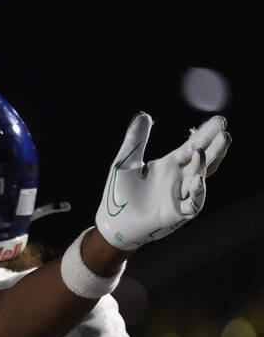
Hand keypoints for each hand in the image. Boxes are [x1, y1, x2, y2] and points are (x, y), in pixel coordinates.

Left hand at [96, 113, 229, 249]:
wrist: (112, 222)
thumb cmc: (119, 193)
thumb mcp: (125, 162)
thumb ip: (135, 140)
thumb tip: (144, 115)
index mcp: (168, 166)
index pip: (191, 146)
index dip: (204, 134)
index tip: (219, 120)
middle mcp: (178, 179)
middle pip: (202, 160)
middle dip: (214, 146)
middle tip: (224, 131)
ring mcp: (179, 196)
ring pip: (200, 178)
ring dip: (207, 164)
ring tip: (212, 147)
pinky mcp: (176, 214)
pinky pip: (193, 204)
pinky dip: (197, 193)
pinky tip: (198, 180)